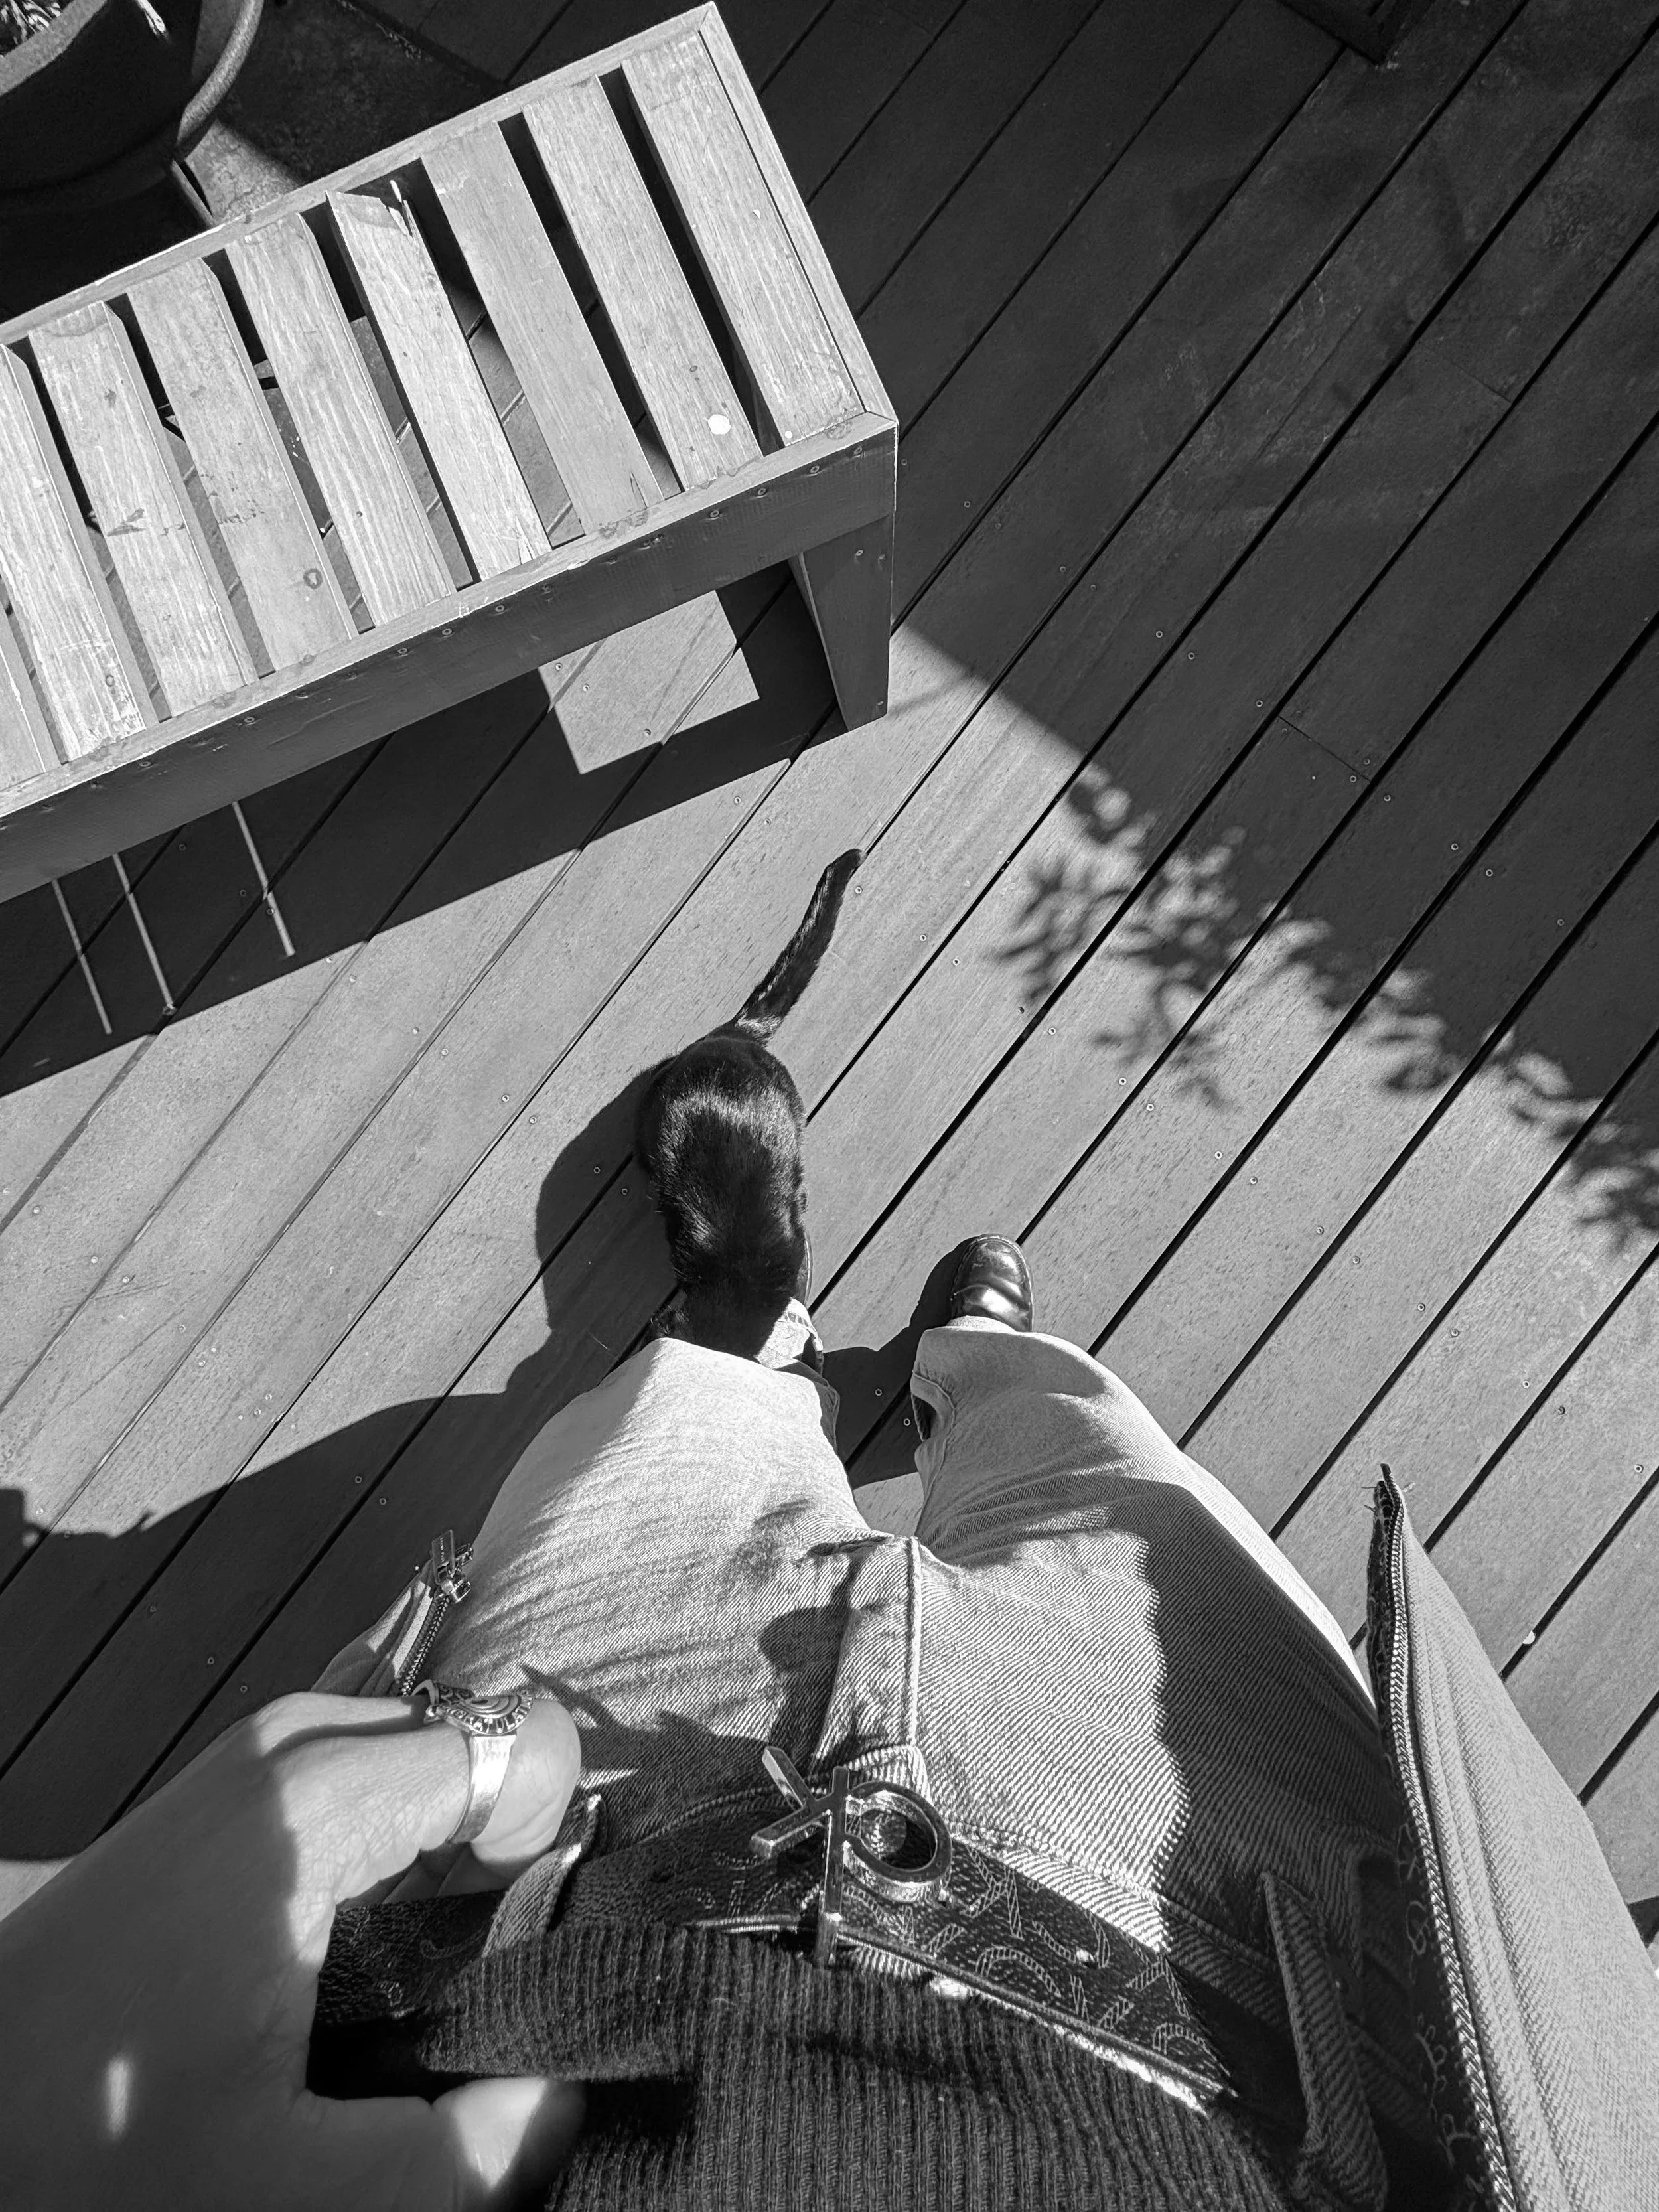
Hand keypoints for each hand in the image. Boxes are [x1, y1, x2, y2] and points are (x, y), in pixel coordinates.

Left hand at [0, 1692, 584, 2209]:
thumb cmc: (86, 2133)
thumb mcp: (281, 2192)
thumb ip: (456, 2164)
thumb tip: (563, 2103)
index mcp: (321, 1803)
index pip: (525, 1750)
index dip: (549, 1856)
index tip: (502, 1963)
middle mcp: (295, 1744)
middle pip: (482, 1750)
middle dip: (505, 1858)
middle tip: (455, 1990)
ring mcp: (257, 1755)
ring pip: (427, 1761)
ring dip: (448, 1860)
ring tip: (397, 1984)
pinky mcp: (232, 1786)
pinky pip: (368, 1777)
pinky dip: (393, 1849)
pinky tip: (347, 1960)